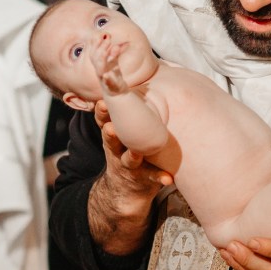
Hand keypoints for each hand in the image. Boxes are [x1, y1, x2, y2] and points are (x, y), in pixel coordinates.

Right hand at [88, 101, 172, 254]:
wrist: (123, 191)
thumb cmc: (124, 150)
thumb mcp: (117, 134)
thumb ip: (120, 114)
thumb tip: (124, 78)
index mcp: (112, 136)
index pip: (104, 122)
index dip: (101, 113)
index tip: (102, 102)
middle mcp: (117, 151)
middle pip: (111, 141)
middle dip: (110, 134)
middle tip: (110, 127)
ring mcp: (129, 166)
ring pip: (129, 160)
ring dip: (132, 156)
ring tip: (136, 153)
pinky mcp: (143, 178)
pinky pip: (152, 177)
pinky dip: (159, 177)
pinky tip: (168, 179)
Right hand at [90, 34, 127, 95]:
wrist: (115, 93)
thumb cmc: (113, 76)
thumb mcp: (114, 63)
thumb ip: (115, 53)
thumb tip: (121, 42)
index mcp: (99, 64)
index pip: (94, 51)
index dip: (96, 43)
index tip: (102, 33)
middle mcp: (99, 70)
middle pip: (95, 58)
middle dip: (100, 47)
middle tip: (108, 38)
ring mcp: (103, 78)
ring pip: (99, 68)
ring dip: (102, 59)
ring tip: (107, 51)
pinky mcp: (109, 85)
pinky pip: (106, 82)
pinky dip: (106, 78)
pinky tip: (106, 74)